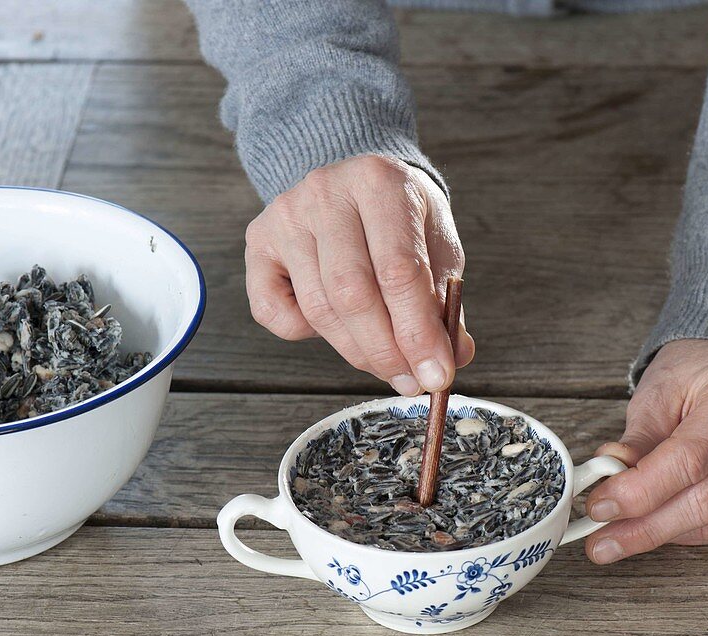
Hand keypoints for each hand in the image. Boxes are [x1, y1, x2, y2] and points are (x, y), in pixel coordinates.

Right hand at [244, 155, 473, 394]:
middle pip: (352, 293)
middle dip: (386, 350)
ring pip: (318, 308)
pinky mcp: (257, 242)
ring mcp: (285, 217)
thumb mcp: (437, 249)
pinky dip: (302, 333)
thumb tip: (450, 359)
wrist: (358, 184)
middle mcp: (325, 193)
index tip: (438, 373)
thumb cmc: (402, 220)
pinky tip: (335, 325)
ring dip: (356, 351)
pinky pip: (272, 311)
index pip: (398, 270)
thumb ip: (443, 303)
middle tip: (411, 380)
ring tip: (387, 365)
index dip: (418, 332)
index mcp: (380, 182)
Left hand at [584, 339, 707, 563]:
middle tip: (601, 540)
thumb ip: (637, 440)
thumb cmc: (694, 375)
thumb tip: (611, 482)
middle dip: (647, 526)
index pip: (691, 459)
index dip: (641, 491)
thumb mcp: (657, 394)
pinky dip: (685, 532)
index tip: (600, 506)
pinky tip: (653, 528)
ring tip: (617, 538)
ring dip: (661, 535)